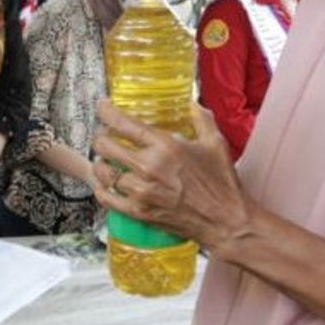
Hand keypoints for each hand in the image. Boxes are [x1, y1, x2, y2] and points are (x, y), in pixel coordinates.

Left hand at [92, 100, 253, 251]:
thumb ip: (201, 119)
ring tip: (103, 160)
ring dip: (99, 163)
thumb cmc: (222, 183)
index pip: (123, 123)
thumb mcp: (215, 144)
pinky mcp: (140, 212)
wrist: (225, 221)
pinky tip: (101, 184)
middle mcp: (149, 167)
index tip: (102, 107)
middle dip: (100, 138)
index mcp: (165, 146)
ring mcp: (142, 191)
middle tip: (103, 137)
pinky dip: (100, 189)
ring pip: (103, 172)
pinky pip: (107, 198)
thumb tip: (192, 104)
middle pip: (105, 146)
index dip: (106, 111)